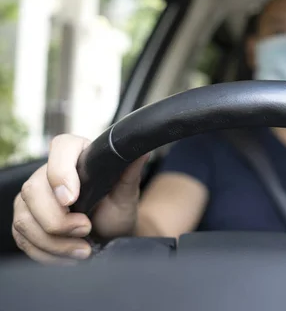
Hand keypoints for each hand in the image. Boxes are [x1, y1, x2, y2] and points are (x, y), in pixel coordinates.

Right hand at [12, 134, 147, 263]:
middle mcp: (47, 172)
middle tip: (86, 228)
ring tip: (83, 250)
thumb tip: (142, 152)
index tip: (72, 198)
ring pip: (25, 219)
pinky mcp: (25, 221)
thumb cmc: (116, 209)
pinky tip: (68, 257)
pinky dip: (46, 253)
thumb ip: (130, 174)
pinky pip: (23, 239)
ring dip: (54, 242)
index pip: (61, 147)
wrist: (109, 235)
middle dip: (58, 219)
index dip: (60, 172)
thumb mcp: (126, 194)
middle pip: (34, 190)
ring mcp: (32, 198)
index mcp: (76, 154)